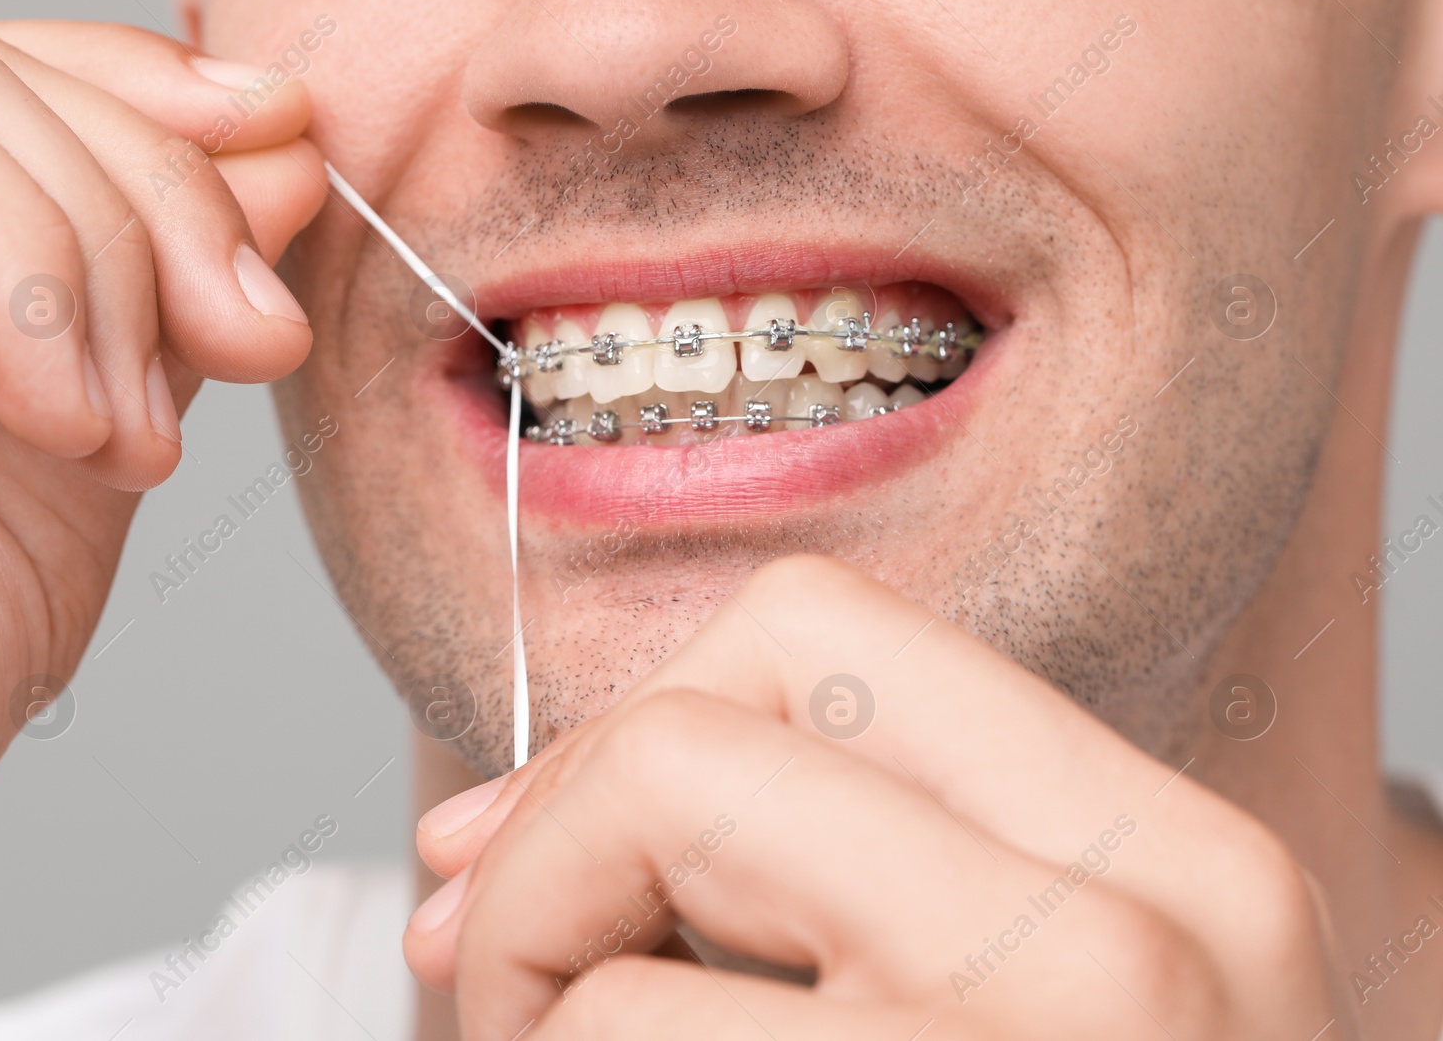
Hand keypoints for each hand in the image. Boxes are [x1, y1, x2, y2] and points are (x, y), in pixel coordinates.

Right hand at [0, 0, 325, 904]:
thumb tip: (279, 172)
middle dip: (156, 181)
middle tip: (260, 334)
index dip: (143, 101)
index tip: (297, 157)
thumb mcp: (46, 506)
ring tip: (127, 437)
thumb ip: (147, 336)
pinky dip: (12, 251)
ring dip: (90, 239)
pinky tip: (67, 418)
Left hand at [406, 556, 1346, 1038]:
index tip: (532, 849)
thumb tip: (470, 845)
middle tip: (517, 986)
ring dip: (540, 1013)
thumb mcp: (1011, 1000)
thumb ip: (794, 873)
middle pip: (690, 737)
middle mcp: (1131, 953)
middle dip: (555, 851)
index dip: (633, 722)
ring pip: (619, 918)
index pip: (818, 641)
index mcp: (1174, 871)